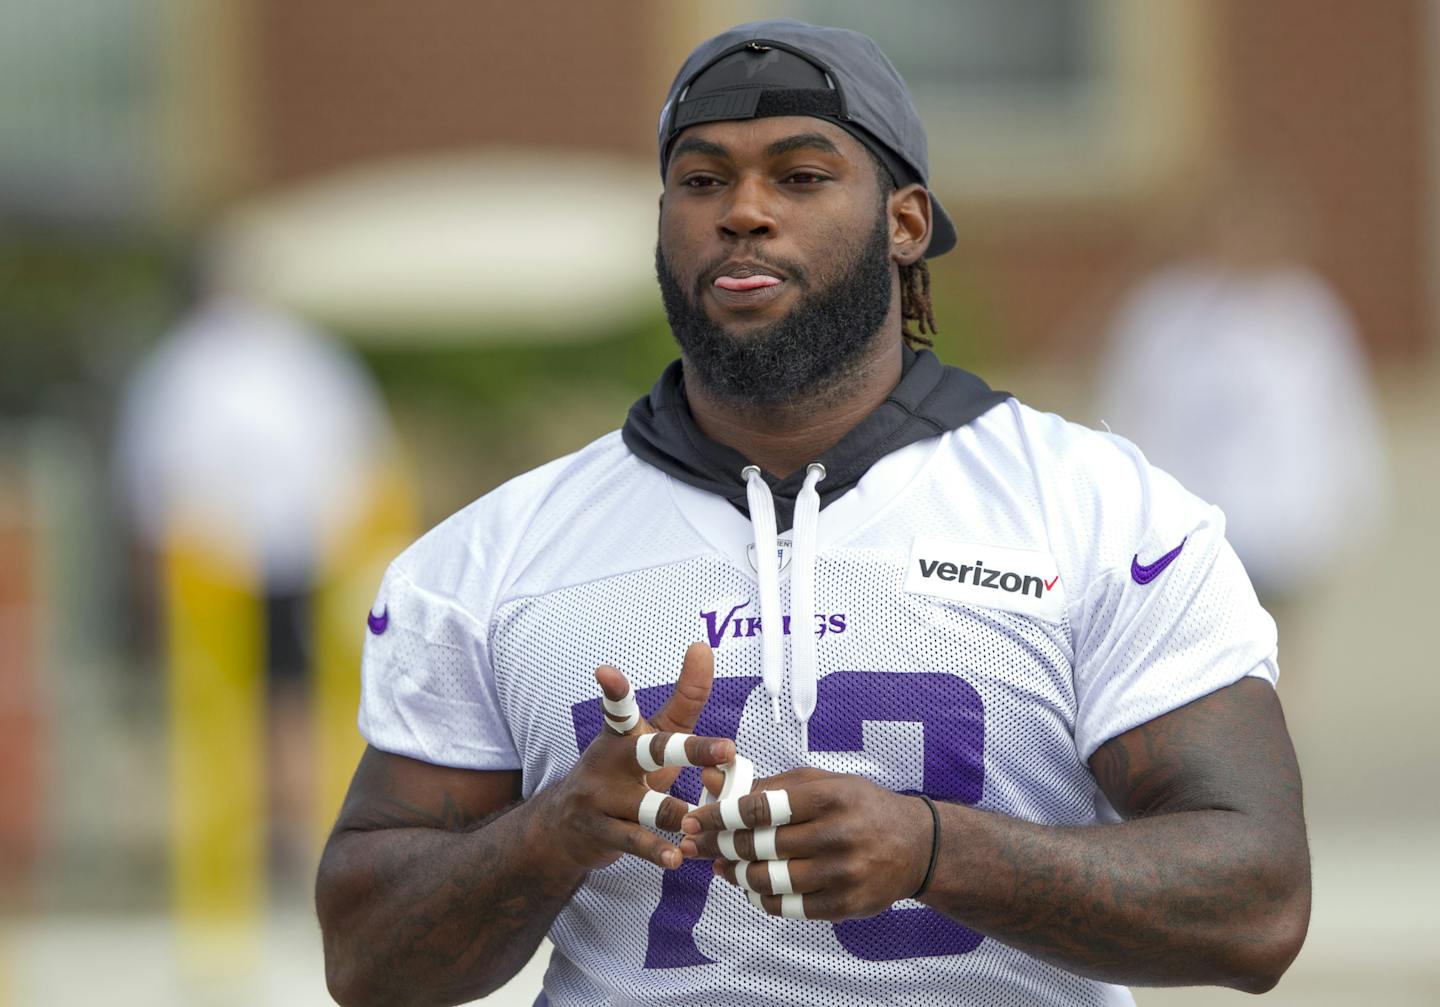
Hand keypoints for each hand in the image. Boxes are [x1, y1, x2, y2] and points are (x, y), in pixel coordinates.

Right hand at [541, 643, 735, 873]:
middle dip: (692, 751)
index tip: (604, 672)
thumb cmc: (625, 771)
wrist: (565, 826)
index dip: (614, 689)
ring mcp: (600, 799)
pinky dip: (658, 851)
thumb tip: (703, 646)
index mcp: (622, 734)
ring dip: (677, 814)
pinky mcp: (600, 833)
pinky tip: (678, 858)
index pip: (619, 707)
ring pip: (647, 806)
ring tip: (701, 821)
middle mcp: (608, 761)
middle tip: (728, 749)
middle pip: (652, 752)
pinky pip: (634, 842)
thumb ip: (684, 697)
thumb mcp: (653, 733)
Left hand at [678, 767, 932, 920]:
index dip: (722, 814)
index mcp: (830, 796)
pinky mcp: (845, 905)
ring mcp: (842, 874)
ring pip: (769, 880)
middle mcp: (838, 835)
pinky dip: (761, 898)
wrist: (916, 846)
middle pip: (761, 845)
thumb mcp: (822, 782)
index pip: (763, 807)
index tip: (696, 818)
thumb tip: (712, 778)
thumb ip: (768, 784)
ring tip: (722, 866)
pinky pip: (788, 907)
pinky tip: (750, 886)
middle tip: (697, 843)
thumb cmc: (860, 806)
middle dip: (720, 845)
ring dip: (735, 875)